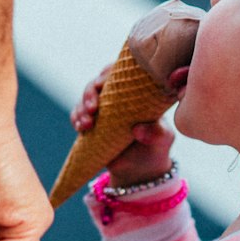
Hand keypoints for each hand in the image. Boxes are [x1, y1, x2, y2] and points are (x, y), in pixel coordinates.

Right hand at [71, 70, 175, 186]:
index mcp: (135, 91)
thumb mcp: (163, 139)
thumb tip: (138, 129)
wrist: (141, 168)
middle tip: (92, 108)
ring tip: (87, 124)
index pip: (120, 73)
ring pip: (84, 99)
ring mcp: (102, 109)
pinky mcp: (92, 123)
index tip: (102, 82)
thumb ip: (156, 133)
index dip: (108, 72)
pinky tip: (80, 128)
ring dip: (81, 108)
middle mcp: (116, 96)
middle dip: (90, 93)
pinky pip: (78, 116)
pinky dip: (76, 119)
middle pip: (96, 83)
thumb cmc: (157, 146)